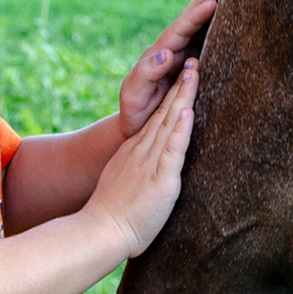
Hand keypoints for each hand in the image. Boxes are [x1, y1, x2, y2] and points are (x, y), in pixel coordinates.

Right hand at [86, 58, 196, 256]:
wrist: (98, 232)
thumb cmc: (111, 219)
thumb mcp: (123, 187)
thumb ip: (135, 175)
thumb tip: (144, 175)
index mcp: (135, 153)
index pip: (157, 119)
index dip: (170, 96)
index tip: (181, 75)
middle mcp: (142, 151)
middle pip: (164, 112)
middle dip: (180, 85)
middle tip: (193, 60)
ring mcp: (150, 162)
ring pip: (170, 122)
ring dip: (184, 95)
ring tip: (194, 70)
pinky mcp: (160, 178)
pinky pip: (172, 149)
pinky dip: (182, 128)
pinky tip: (189, 109)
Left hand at [119, 0, 220, 137]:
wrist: (136, 127)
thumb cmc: (134, 111)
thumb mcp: (134, 94)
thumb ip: (146, 74)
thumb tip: (166, 54)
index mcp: (159, 53)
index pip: (178, 30)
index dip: (195, 16)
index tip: (211, 2)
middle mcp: (172, 50)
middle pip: (189, 22)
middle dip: (203, 2)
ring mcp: (183, 58)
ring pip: (199, 30)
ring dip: (211, 11)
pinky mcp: (192, 70)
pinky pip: (205, 46)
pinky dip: (216, 31)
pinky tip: (228, 21)